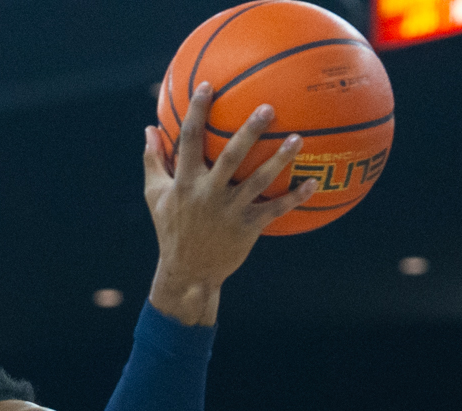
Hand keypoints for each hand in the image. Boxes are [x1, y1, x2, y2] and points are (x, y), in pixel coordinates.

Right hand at [141, 82, 319, 325]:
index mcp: (185, 182)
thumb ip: (153, 160)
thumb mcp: (155, 195)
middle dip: (249, 131)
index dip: (197, 111)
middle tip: (268, 107)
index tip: (208, 85)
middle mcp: (208, 194)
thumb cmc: (171, 229)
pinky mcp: (247, 228)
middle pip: (231, 156)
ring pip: (258, 181)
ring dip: (279, 160)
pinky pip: (274, 210)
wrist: (187, 272)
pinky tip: (313, 183)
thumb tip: (148, 128)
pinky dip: (294, 198)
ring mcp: (229, 211)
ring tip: (298, 138)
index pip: (189, 140)